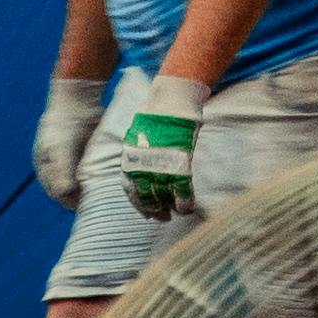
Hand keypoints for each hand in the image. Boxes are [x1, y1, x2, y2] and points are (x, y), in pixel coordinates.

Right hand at [32, 67, 109, 203]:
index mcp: (46, 168)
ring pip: (83, 181)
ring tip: (105, 191)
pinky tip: (108, 177)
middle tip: (98, 200)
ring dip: (92, 186)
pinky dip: (98, 175)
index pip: (57, 193)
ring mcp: (74, 160)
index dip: (70, 201)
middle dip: (82, 195)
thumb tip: (63, 194)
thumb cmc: (64, 125)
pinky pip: (93, 170)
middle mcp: (59, 167)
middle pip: (71, 190)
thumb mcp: (61, 149)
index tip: (85, 205)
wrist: (79, 97)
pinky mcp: (88, 153)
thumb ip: (62, 171)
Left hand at [115, 92, 200, 225]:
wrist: (171, 100)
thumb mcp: (136, 135)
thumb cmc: (155, 114)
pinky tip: (188, 207)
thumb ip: (136, 155)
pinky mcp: (179, 165)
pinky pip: (182, 192)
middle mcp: (142, 167)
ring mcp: (161, 167)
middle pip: (146, 198)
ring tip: (176, 212)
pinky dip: (185, 203)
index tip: (147, 212)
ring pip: (164, 199)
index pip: (131, 191)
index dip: (139, 205)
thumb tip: (138, 170)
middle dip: (154, 211)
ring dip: (170, 209)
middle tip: (162, 217)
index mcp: (130, 160)